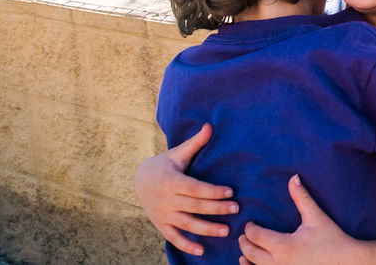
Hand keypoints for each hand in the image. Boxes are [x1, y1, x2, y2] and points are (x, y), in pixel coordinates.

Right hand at [134, 123, 237, 255]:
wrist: (139, 180)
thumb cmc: (165, 164)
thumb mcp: (178, 153)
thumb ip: (196, 143)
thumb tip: (210, 125)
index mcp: (171, 180)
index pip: (195, 188)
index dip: (212, 191)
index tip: (231, 192)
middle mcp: (167, 199)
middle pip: (194, 206)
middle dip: (216, 209)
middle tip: (236, 210)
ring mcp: (163, 214)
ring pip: (187, 223)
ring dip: (206, 229)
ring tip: (226, 231)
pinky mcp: (161, 224)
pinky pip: (174, 237)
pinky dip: (186, 245)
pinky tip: (201, 251)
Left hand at [238, 175, 363, 264]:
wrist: (346, 262)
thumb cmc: (332, 239)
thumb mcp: (316, 216)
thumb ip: (301, 197)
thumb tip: (293, 177)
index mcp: (283, 246)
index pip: (256, 236)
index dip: (250, 229)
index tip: (250, 224)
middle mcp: (278, 263)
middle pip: (251, 253)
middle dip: (245, 244)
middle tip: (242, 237)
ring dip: (247, 261)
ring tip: (243, 256)